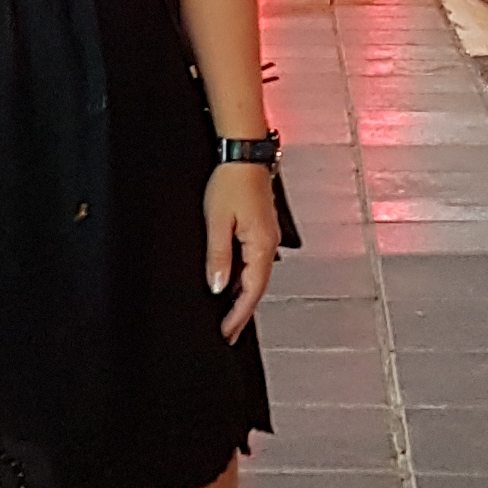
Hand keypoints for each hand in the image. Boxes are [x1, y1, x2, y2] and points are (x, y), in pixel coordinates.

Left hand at [206, 160, 277, 340]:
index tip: (227, 333)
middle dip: (241, 311)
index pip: (251, 292)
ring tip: (227, 313)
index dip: (238, 316)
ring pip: (256, 276)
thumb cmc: (232, 181)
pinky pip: (254, 262)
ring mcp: (267, 237)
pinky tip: (231, 280)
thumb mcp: (217, 222)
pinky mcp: (261, 229)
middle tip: (228, 332)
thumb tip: (217, 287)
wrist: (243, 154)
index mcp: (261, 246)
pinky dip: (244, 277)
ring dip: (243, 295)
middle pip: (257, 288)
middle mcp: (269, 244)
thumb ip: (218, 257)